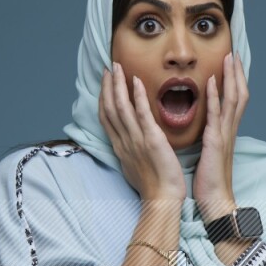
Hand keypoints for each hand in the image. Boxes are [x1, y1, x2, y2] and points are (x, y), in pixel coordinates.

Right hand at [98, 63, 186, 203]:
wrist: (162, 199)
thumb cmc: (154, 187)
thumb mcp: (136, 167)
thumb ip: (132, 152)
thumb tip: (130, 144)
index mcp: (120, 148)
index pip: (106, 118)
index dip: (104, 98)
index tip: (105, 83)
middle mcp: (123, 142)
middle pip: (109, 109)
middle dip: (107, 87)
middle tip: (108, 68)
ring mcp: (135, 140)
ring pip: (120, 107)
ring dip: (117, 85)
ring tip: (117, 67)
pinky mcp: (150, 139)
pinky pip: (141, 113)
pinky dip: (137, 95)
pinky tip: (135, 80)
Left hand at [192, 51, 248, 220]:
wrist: (215, 200)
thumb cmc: (210, 181)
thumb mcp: (209, 153)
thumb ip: (209, 137)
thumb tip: (205, 127)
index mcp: (226, 132)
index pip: (235, 101)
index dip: (235, 81)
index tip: (231, 63)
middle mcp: (229, 130)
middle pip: (240, 94)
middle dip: (238, 73)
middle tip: (234, 52)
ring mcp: (224, 135)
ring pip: (233, 100)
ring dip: (231, 77)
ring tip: (228, 58)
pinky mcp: (215, 142)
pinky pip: (216, 115)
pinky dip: (216, 97)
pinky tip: (213, 81)